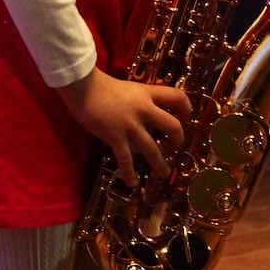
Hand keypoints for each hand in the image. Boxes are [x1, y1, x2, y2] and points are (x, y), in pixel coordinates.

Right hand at [58, 67, 191, 187]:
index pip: (176, 97)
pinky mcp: (115, 136)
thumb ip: (138, 101)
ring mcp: (130, 124)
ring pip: (152, 148)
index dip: (186, 108)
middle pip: (172, 126)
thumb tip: (146, 116)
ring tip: (164, 173)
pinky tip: (132, 183)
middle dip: (178, 140)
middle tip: (175, 148)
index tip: (186, 118)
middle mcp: (143, 109)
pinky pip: (126, 159)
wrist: (83, 87)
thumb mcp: (128, 89)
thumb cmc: (101, 86)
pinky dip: (129, 173)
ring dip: (160, 164)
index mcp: (147, 94)